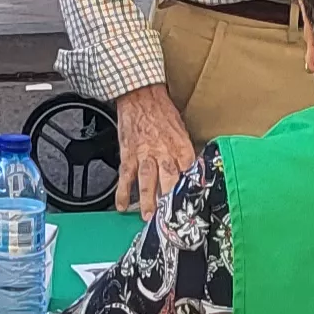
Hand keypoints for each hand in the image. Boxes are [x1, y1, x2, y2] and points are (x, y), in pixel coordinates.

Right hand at [109, 82, 194, 212]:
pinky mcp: (128, 154)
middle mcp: (164, 152)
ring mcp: (144, 154)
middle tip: (169, 219)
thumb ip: (185, 151)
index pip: (190, 172)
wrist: (139, 94)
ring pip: (147, 182)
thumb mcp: (182, 129)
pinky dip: (123, 192)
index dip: (191, 190)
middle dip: (169, 201)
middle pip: (169, 181)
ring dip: (148, 201)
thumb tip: (191, 170)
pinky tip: (122, 206)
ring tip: (148, 218)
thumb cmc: (162, 110)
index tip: (191, 205)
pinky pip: (125, 176)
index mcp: (181, 146)